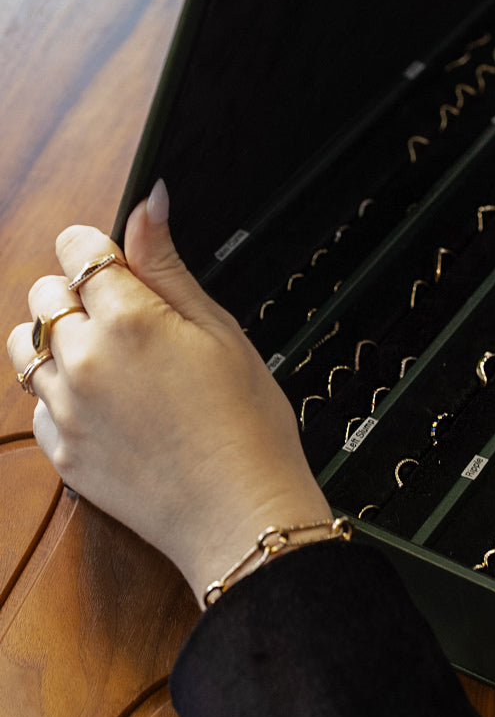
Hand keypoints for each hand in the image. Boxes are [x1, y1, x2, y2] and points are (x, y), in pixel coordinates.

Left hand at [7, 180, 330, 606]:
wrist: (239, 513)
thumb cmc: (246, 422)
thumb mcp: (219, 330)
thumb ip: (168, 265)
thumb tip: (147, 203)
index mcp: (127, 320)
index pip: (76, 250)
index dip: (97, 247)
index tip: (116, 259)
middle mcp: (82, 360)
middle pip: (44, 294)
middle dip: (78, 290)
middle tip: (130, 316)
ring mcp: (65, 409)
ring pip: (26, 346)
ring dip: (58, 338)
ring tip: (110, 356)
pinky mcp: (60, 451)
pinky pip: (36, 402)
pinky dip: (61, 391)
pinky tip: (109, 402)